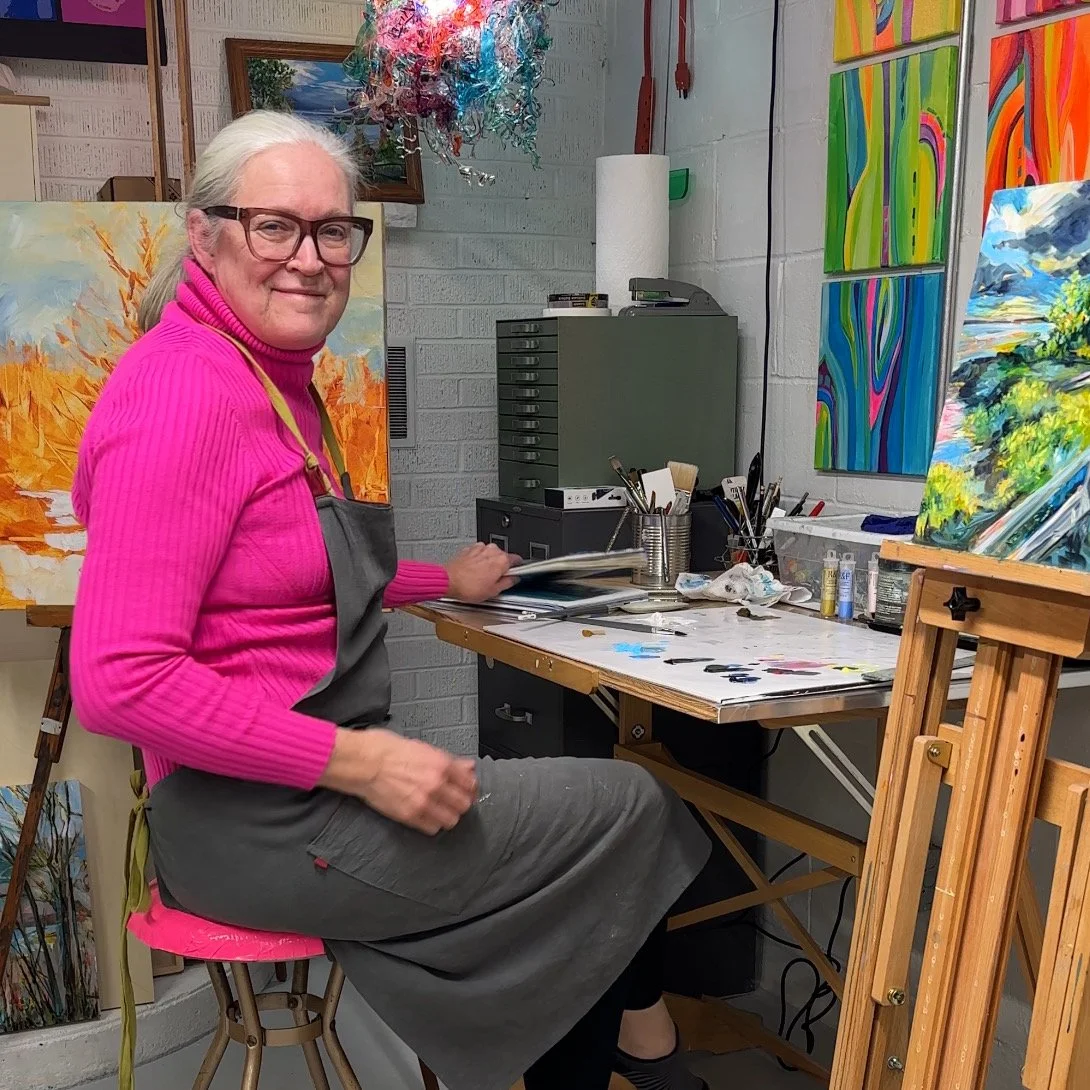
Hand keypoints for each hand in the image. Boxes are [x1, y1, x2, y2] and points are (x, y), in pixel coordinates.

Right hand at [320, 728, 478, 834]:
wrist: (362, 762)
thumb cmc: (386, 749)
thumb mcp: (423, 747)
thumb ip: (449, 760)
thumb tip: (467, 767)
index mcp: (441, 764)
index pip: (470, 784)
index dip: (470, 788)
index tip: (467, 790)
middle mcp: (436, 784)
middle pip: (464, 804)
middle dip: (461, 803)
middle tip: (454, 800)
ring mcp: (424, 802)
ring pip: (451, 820)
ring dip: (448, 815)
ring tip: (440, 809)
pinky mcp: (410, 815)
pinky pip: (432, 828)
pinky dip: (432, 824)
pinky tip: (427, 816)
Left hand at [445, 542, 517, 602]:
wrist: (448, 581)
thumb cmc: (468, 586)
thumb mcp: (493, 591)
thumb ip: (508, 583)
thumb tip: (514, 579)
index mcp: (502, 560)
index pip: (518, 560)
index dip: (518, 568)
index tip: (516, 573)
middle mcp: (492, 550)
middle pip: (503, 557)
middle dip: (501, 567)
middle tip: (496, 580)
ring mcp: (480, 548)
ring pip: (491, 554)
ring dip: (489, 563)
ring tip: (483, 577)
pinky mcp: (469, 549)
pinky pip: (479, 553)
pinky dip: (479, 560)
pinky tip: (474, 572)